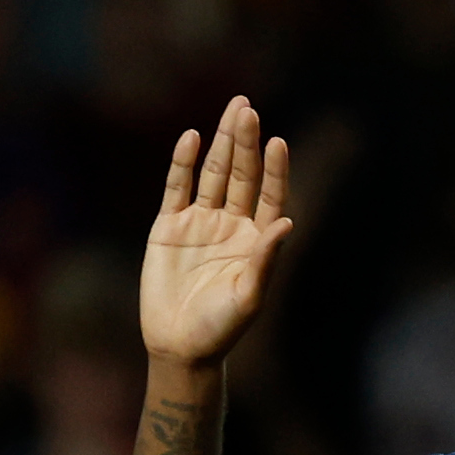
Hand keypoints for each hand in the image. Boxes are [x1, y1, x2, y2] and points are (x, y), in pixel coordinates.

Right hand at [139, 95, 300, 369]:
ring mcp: (200, 222)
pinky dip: (183, 163)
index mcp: (257, 240)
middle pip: (241, 174)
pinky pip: (177, 187)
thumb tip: (285, 222)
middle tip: (247, 108)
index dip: (274, 169)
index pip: (269, 195)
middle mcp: (232, 225)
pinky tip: (191, 138)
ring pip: (213, 174)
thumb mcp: (249, 297)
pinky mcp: (169, 226)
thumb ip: (265, 259)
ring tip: (232, 110)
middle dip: (245, 142)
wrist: (179, 346)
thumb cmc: (221, 328)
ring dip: (221, 143)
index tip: (278, 142)